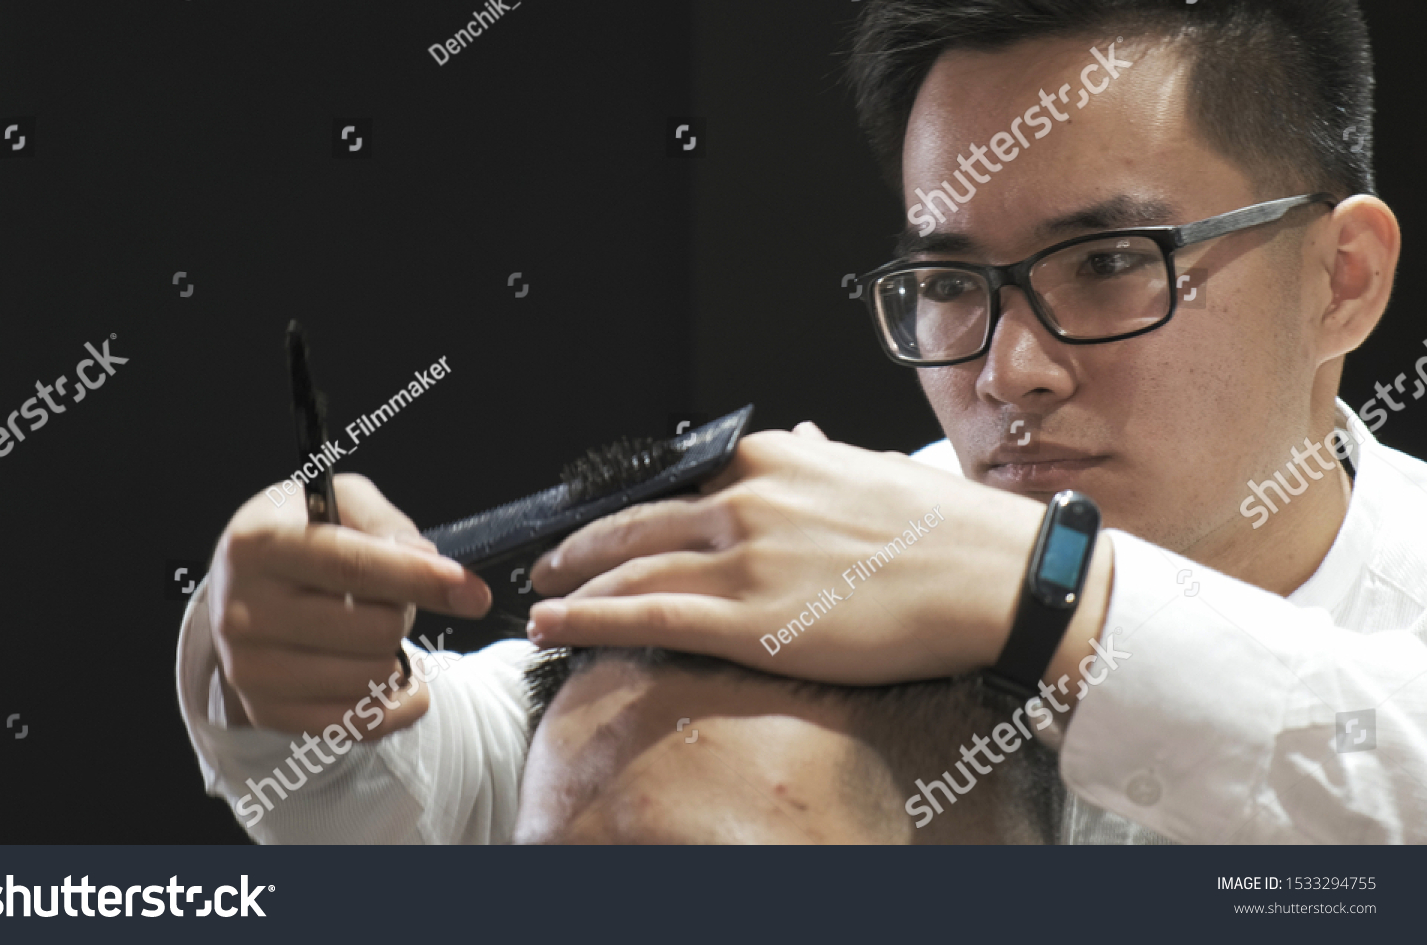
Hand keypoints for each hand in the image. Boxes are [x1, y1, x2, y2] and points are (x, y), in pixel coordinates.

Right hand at [207, 473, 491, 737]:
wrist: (239, 588)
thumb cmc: (303, 536)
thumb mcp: (340, 502)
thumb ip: (386, 523)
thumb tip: (428, 562)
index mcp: (259, 544)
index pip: (351, 567)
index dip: (420, 580)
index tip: (474, 593)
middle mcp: (243, 610)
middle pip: (373, 629)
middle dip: (405, 612)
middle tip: (388, 599)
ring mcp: (249, 668)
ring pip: (373, 679)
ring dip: (396, 657)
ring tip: (373, 633)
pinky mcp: (266, 711)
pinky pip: (359, 724)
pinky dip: (394, 704)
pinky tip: (395, 681)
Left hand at [528, 423, 1110, 686]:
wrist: (998, 576)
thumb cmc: (944, 528)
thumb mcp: (869, 468)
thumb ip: (815, 457)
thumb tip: (797, 437)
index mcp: (772, 458)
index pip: (676, 483)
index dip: (627, 509)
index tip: (601, 524)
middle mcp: (746, 498)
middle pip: (636, 520)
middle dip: (580, 544)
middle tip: (546, 562)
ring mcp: (744, 557)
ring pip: (631, 567)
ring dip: (573, 584)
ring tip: (541, 598)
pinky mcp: (751, 618)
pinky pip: (648, 614)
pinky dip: (590, 617)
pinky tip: (555, 623)